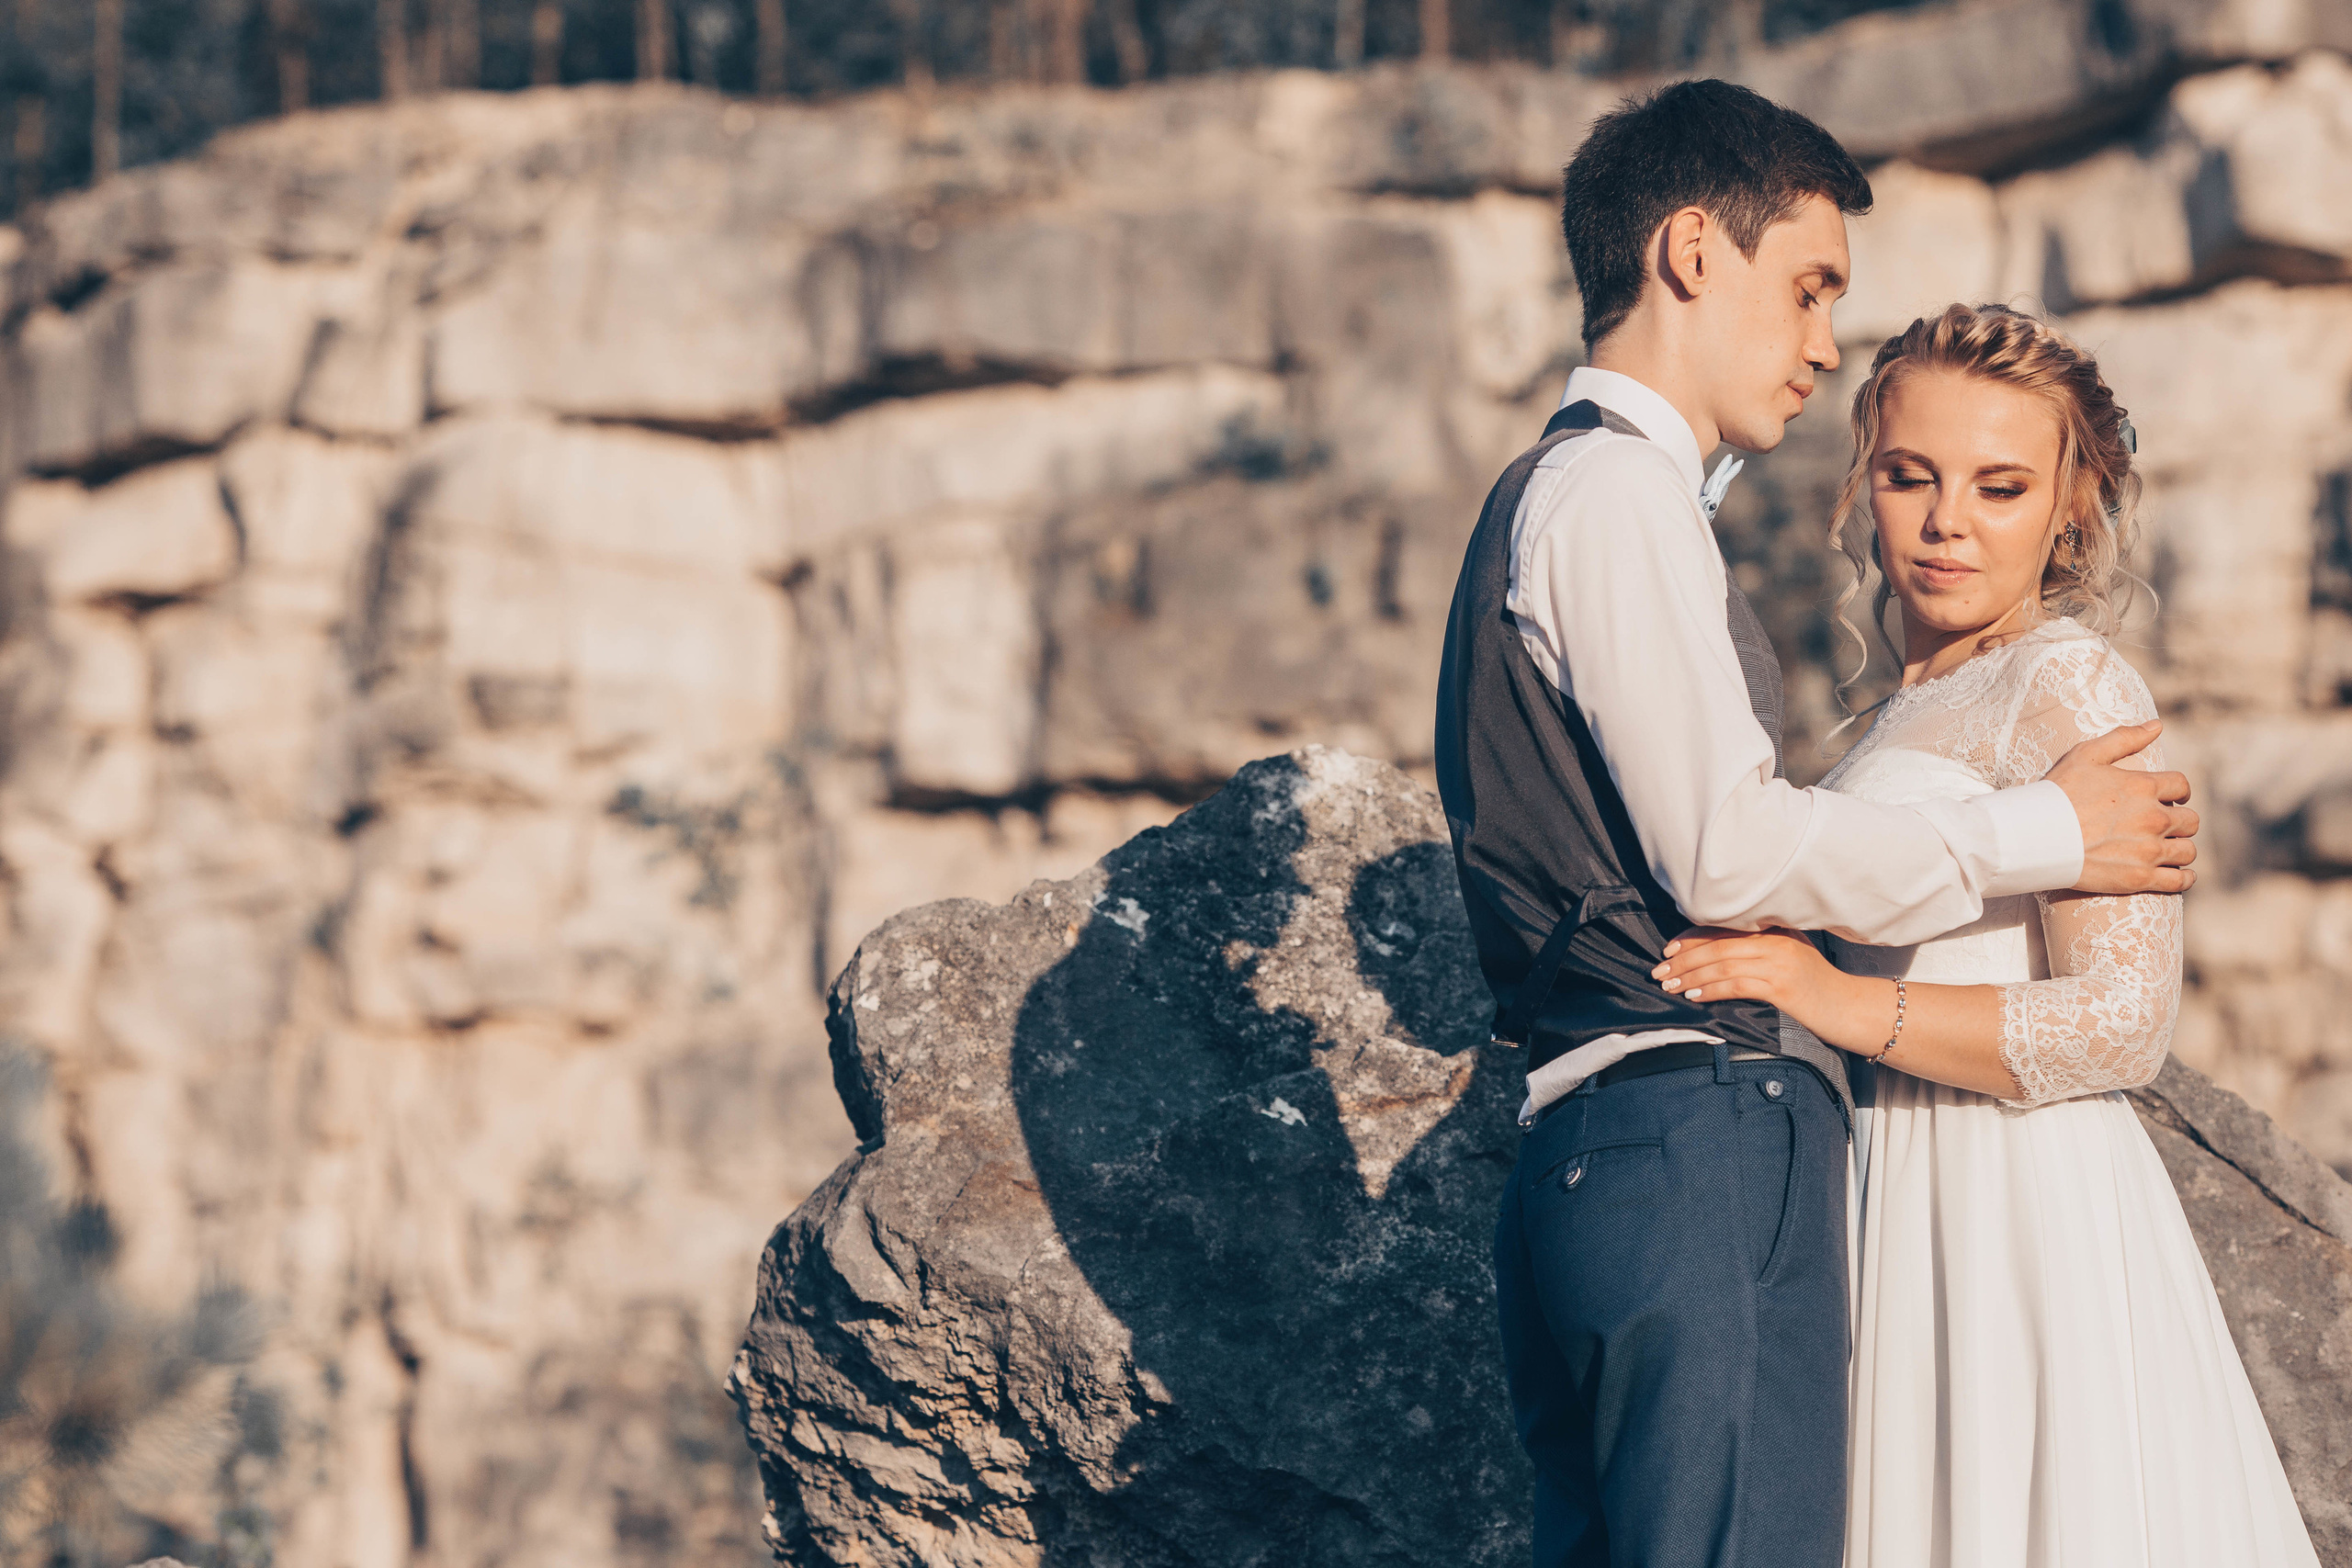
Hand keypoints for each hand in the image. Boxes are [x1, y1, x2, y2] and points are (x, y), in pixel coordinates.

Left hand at [1650, 927, 1892, 1054]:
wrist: (1851, 1008)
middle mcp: (1775, 940)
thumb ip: (1760, 948)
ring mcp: (1779, 962)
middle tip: (1658, 972)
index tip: (1668, 950)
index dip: (1691, 938)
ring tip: (1669, 986)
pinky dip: (1710, 990)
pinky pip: (1736, 985)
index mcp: (1775, 929)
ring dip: (1690, 977)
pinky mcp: (1782, 986)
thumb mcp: (1791, 956)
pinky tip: (1693, 996)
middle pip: (1717, 945)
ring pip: (1722, 964)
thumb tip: (1715, 953)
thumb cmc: (1817, 987)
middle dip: (1683, 960)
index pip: (1723, 928)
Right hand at [2044, 722, 2196, 894]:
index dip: (2177, 792)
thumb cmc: (2057, 793)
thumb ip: (2123, 738)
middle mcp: (2153, 818)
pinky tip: (2179, 876)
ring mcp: (2149, 850)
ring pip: (2187, 851)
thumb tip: (2157, 725)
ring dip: (2180, 849)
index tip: (2171, 799)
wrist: (2034, 837)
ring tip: (2166, 851)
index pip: (2181, 787)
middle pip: (2190, 821)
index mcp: (2144, 787)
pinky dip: (2184, 879)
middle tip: (2164, 826)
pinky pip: (2180, 881)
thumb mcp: (2085, 755)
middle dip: (2180, 822)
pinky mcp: (2141, 878)